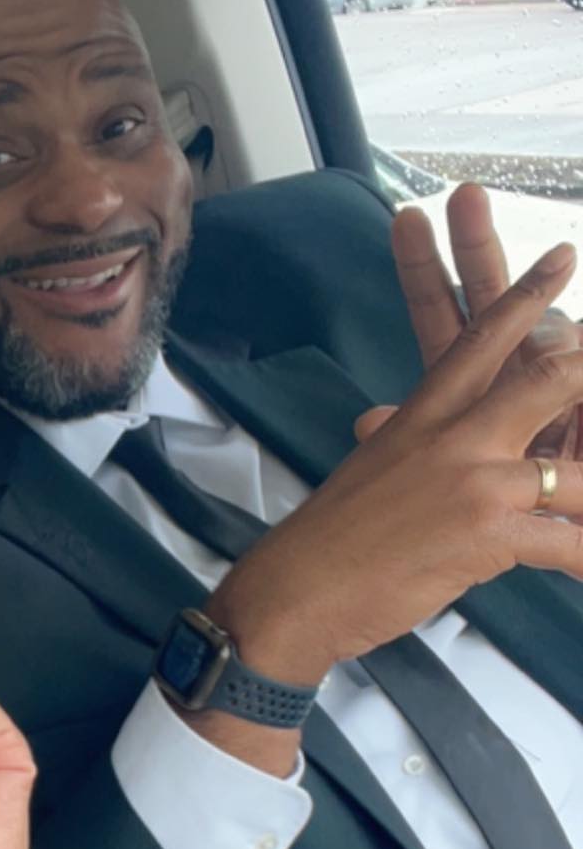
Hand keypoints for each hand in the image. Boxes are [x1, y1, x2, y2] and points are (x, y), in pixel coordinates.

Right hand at [209, 238, 582, 686]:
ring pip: (569, 475)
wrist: (295, 590)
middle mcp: (451, 437)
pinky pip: (562, 543)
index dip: (526, 295)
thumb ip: (391, 437)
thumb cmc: (326, 540)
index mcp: (421, 416)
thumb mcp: (364, 469)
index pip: (479, 339)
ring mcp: (472, 482)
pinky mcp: (485, 534)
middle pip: (544, 381)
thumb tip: (377, 419)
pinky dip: (581, 559)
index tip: (561, 258)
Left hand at [376, 182, 582, 461]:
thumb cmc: (503, 477)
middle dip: (476, 243)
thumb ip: (408, 435)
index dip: (421, 268)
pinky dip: (573, 350)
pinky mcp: (579, 385)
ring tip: (559, 265)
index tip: (405, 218)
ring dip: (544, 307)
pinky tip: (571, 313)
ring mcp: (556, 364)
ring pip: (549, 326)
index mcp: (468, 367)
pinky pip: (576, 362)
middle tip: (463, 195)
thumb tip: (365, 422)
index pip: (438, 310)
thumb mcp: (448, 460)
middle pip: (489, 290)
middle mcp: (512, 352)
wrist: (566, 500)